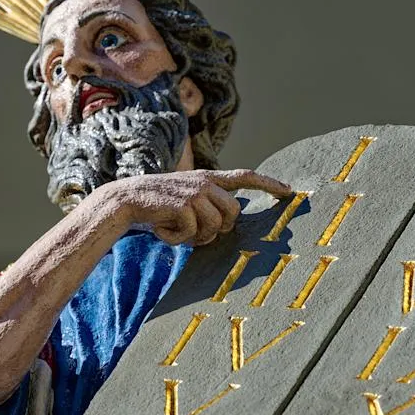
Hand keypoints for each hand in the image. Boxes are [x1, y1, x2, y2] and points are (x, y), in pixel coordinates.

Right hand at [99, 169, 291, 245]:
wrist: (125, 200)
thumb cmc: (157, 206)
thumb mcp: (186, 200)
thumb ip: (207, 205)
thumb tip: (224, 226)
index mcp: (207, 177)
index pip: (244, 176)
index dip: (268, 184)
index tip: (289, 192)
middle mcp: (204, 181)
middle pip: (233, 212)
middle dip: (219, 228)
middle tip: (195, 233)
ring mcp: (194, 192)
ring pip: (215, 226)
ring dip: (197, 236)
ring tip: (176, 231)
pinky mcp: (183, 204)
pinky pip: (193, 232)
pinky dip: (178, 238)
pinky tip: (163, 230)